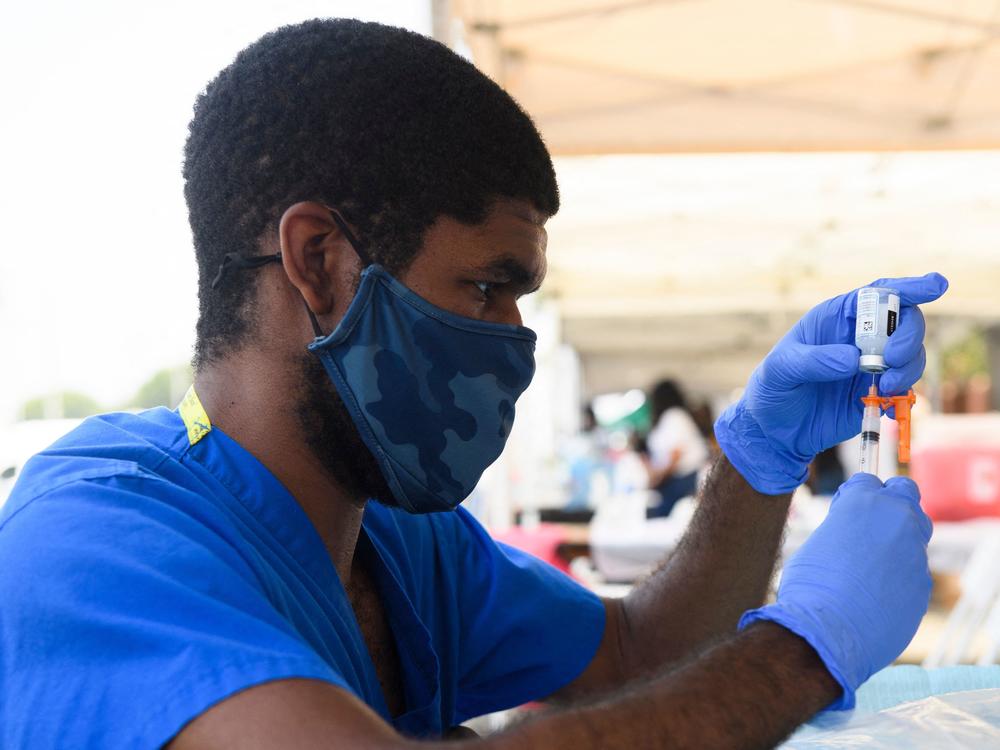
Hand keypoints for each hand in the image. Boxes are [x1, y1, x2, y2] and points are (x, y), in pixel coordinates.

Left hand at [715, 273, 947, 493]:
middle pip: (904, 322)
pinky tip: (889, 407)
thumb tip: (853, 359)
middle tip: (892, 359)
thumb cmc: (772, 390)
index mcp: (835, 318)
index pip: (878, 293)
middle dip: (908, 337)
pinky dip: (906, 396)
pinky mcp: (877, 393)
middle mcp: (859, 337)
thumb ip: (813, 361)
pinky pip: (906, 388)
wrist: (774, 431)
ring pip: (911, 355)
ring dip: (908, 369)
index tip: (936, 286)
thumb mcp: (781, 370)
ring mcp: (871, 365)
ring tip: (884, 388)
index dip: (909, 287)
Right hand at [739, 473, 932, 709]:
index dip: (855, 495)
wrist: (829, 632)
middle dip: (891, 502)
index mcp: (864, 502)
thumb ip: (844, 530)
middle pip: (906, 492)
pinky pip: (913, 569)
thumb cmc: (811, 586)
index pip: (869, 479)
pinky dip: (899, 575)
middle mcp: (896, 519)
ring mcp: (914, 551)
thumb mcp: (818, 543)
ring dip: (898, 539)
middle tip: (869, 525)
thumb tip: (853, 535)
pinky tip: (876, 594)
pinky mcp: (923, 583)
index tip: (846, 511)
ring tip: (871, 563)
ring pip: (914, 533)